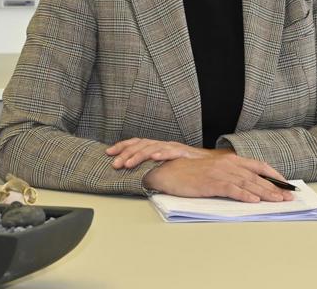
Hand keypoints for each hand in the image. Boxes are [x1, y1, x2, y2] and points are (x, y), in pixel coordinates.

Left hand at [106, 138, 221, 169]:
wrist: (208, 164)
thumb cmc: (185, 165)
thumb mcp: (165, 165)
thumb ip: (151, 167)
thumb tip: (134, 175)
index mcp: (157, 146)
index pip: (137, 142)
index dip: (122, 146)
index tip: (108, 153)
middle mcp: (163, 144)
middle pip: (141, 144)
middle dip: (126, 153)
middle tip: (115, 164)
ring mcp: (173, 147)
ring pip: (153, 147)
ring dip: (139, 155)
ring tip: (128, 163)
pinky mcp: (183, 152)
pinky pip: (172, 152)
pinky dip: (162, 153)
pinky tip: (154, 157)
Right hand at [142, 153, 294, 202]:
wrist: (168, 171)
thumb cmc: (190, 173)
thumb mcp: (214, 170)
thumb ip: (231, 174)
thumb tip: (249, 185)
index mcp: (230, 160)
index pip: (258, 165)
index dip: (273, 174)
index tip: (285, 184)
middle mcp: (228, 164)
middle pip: (256, 176)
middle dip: (274, 187)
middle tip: (288, 196)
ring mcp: (220, 173)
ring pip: (248, 183)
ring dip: (265, 193)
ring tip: (278, 200)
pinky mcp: (211, 183)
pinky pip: (231, 189)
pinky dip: (244, 195)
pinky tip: (254, 201)